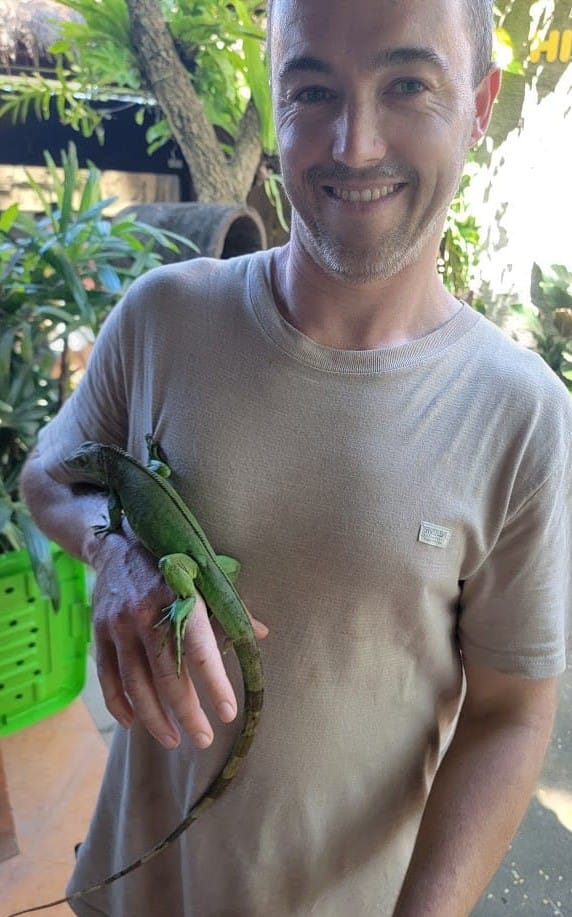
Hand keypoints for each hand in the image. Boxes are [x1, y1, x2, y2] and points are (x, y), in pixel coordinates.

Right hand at [88, 526, 267, 750]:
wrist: (118, 544)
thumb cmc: (172, 565)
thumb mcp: (205, 577)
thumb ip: (230, 609)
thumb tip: (262, 635)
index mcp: (178, 597)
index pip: (199, 650)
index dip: (214, 684)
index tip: (228, 712)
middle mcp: (145, 613)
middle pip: (166, 676)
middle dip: (187, 714)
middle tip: (205, 739)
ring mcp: (117, 625)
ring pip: (136, 684)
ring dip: (155, 719)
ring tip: (175, 740)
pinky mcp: (98, 633)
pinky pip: (107, 678)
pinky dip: (120, 704)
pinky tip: (135, 724)